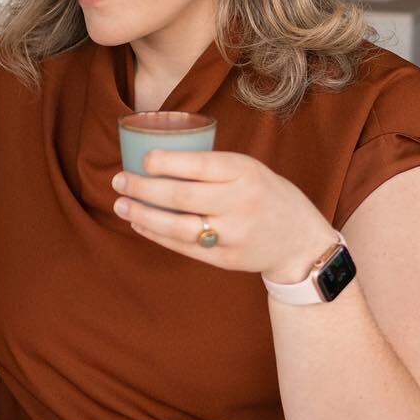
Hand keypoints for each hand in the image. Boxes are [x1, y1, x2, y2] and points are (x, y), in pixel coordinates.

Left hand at [111, 149, 337, 281]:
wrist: (301, 241)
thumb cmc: (266, 195)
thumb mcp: (250, 169)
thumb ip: (212, 167)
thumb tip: (156, 158)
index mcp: (245, 172)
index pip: (198, 165)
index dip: (164, 162)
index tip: (142, 159)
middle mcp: (240, 203)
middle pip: (180, 196)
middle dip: (142, 188)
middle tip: (119, 181)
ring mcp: (233, 235)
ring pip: (177, 227)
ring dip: (143, 215)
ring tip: (121, 205)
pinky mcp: (226, 260)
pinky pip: (183, 247)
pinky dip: (157, 235)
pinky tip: (140, 223)